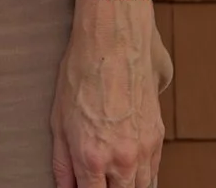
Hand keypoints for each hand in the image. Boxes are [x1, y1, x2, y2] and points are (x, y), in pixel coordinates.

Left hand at [51, 0, 166, 187]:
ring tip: (114, 179)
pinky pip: (154, 171)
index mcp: (92, 157)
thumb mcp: (58, 120)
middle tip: (99, 180)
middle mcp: (122, 159)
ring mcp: (144, 149)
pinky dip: (144, 177)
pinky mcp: (158, 136)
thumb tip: (64, 187)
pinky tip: (131, 173)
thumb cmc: (80, 74)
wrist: (114, 41)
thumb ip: (63, 163)